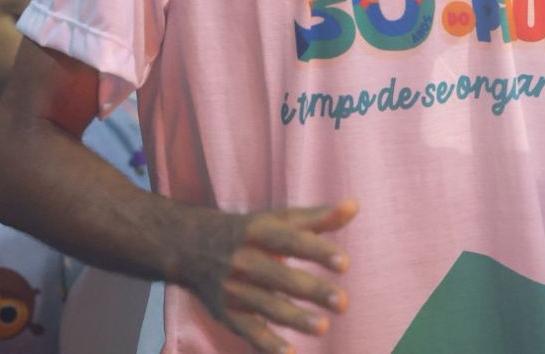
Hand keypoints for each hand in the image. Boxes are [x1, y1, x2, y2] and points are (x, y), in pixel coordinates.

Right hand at [181, 199, 356, 353]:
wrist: (190, 246)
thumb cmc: (249, 231)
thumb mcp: (278, 219)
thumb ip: (318, 217)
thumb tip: (355, 206)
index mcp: (259, 231)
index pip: (292, 241)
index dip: (318, 251)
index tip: (344, 263)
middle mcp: (243, 259)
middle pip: (281, 277)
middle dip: (312, 291)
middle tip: (343, 303)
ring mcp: (233, 289)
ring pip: (267, 306)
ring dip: (295, 319)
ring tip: (323, 327)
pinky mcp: (227, 313)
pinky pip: (249, 330)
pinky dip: (268, 344)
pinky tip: (291, 353)